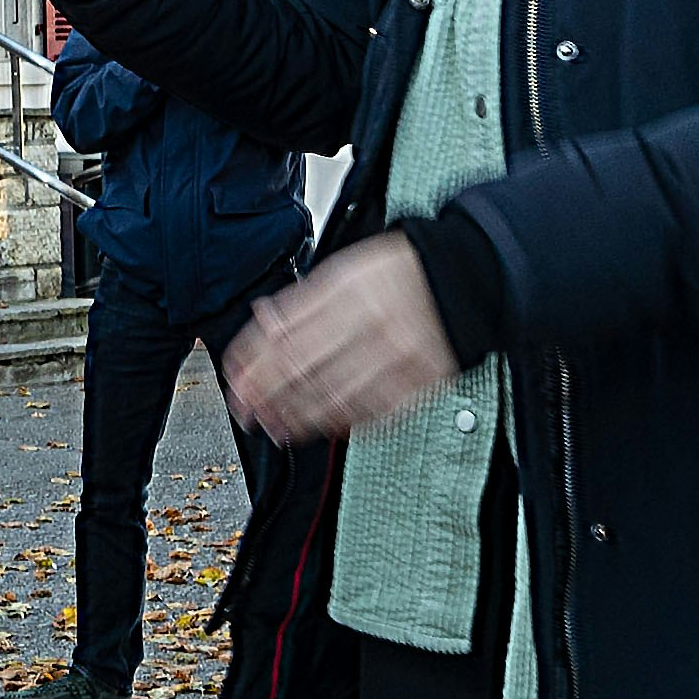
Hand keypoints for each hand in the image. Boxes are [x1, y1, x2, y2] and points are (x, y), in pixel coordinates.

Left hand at [222, 238, 460, 442]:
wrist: (462, 277)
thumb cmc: (397, 274)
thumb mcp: (343, 272)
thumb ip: (301, 301)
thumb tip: (261, 325)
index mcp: (347, 290)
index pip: (287, 333)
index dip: (254, 363)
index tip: (235, 382)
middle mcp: (371, 321)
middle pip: (304, 368)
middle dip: (266, 395)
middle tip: (246, 411)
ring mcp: (398, 354)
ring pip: (335, 396)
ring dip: (297, 416)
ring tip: (274, 426)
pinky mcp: (420, 379)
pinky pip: (373, 409)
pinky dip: (341, 420)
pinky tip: (320, 424)